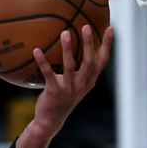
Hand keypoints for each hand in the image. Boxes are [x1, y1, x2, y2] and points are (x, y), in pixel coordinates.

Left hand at [18, 26, 113, 147]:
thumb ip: (79, 72)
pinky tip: (36, 51)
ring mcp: (68, 89)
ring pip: (70, 65)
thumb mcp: (76, 86)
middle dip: (89, 43)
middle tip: (85, 26)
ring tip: (65, 33)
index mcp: (89, 81)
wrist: (50, 121)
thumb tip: (75, 49)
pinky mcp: (54, 91)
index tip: (109, 28)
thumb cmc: (62, 99)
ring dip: (68, 48)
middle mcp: (81, 84)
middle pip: (89, 61)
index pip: (102, 61)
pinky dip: (42, 61)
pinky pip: (48, 74)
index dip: (106, 45)